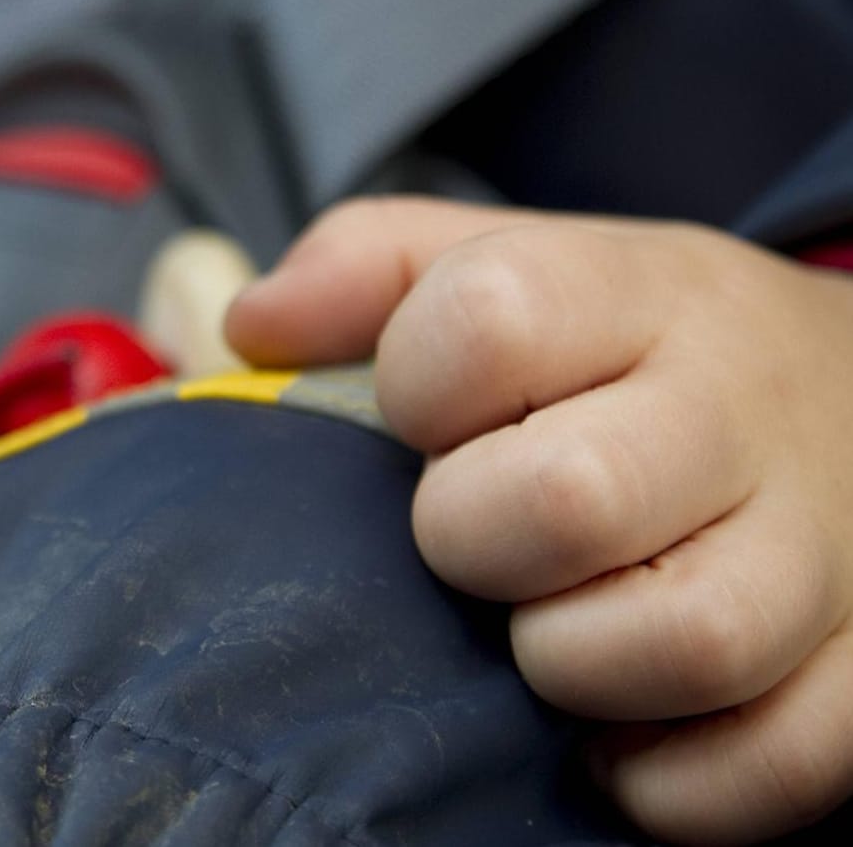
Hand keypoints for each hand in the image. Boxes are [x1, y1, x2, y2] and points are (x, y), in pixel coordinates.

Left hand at [226, 196, 852, 844]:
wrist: (843, 399)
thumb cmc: (632, 349)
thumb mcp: (520, 266)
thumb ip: (370, 268)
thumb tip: (251, 324)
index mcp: (641, 295)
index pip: (492, 318)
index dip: (417, 385)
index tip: (423, 415)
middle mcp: (740, 410)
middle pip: (572, 494)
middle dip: (473, 537)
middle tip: (473, 536)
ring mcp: (822, 544)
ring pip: (688, 637)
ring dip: (572, 661)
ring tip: (547, 631)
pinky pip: (778, 761)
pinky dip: (674, 778)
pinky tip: (618, 732)